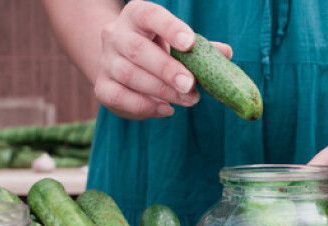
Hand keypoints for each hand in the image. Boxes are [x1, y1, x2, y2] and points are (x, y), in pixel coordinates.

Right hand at [95, 0, 232, 119]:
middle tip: (190, 86)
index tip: (191, 43)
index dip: (170, 27)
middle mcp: (115, 34)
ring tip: (187, 100)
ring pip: (129, 75)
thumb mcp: (177, 44)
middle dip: (167, 70)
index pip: (150, 15)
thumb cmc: (157, 49)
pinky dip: (145, 106)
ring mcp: (106, 61)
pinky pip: (120, 97)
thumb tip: (226, 53)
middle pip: (137, 50)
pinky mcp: (102, 87)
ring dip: (161, 91)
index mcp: (136, 16)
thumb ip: (199, 49)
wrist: (119, 62)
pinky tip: (166, 109)